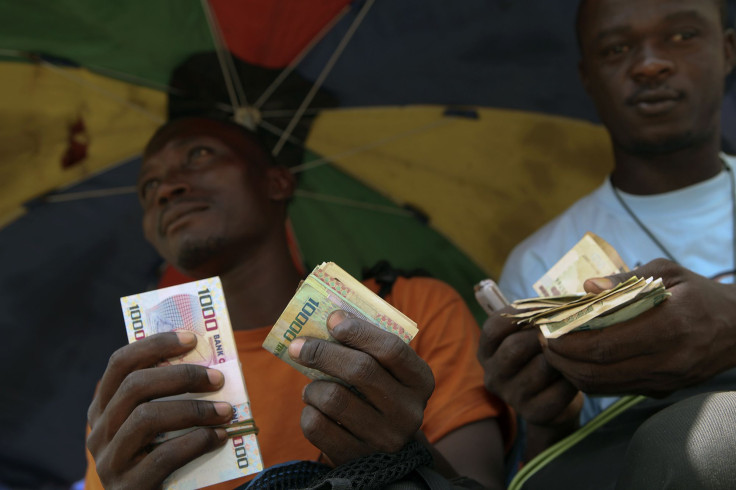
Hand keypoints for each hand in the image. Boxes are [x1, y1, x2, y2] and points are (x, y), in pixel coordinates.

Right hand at [86, 332, 232, 489]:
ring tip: (225, 410)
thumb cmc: (161, 458)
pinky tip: (220, 437)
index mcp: (103, 408)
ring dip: (193, 409)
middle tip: (218, 378)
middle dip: (181, 376)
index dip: (155, 345)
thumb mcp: (158, 425)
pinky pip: (163, 456)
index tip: (191, 339)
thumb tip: (212, 367)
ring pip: (146, 418)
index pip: (121, 363)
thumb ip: (169, 398)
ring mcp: (109, 461)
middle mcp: (98, 431)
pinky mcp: (128, 487)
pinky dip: (197, 442)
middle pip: (134, 386)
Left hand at [288, 311, 434, 465]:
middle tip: (297, 345)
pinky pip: (317, 426)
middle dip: (323, 352)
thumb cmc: (379, 395)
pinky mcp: (356, 459)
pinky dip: (308, 411)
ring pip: (334, 399)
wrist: (386, 453)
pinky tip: (315, 408)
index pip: (391, 349)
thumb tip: (326, 311)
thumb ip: (364, 343)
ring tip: (312, 386)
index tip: (332, 319)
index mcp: (420, 380)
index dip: (359, 331)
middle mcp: (409, 412)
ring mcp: (385, 439)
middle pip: (360, 370)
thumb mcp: (386, 371)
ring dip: (313, 387)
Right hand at [477, 308, 581, 427]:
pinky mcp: (534, 413)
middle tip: (564, 327)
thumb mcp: (527, 337)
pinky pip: (559, 390)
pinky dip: (573, 378)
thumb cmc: (540, 357)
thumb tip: (559, 301)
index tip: (541, 308)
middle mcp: (493, 375)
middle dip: (542, 334)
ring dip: (562, 356)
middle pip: (515, 347)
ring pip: (541, 367)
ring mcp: (512, 397)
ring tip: (573, 350)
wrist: (553, 400)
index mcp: (486, 352)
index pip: (493, 328)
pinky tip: (576, 374)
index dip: (517, 314)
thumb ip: (533, 319)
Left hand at [543, 259, 735, 396]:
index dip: (569, 341)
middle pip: (597, 370)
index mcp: (669, 327)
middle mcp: (666, 361)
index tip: (546, 328)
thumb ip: (625, 279)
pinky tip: (575, 360)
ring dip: (570, 371)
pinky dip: (588, 377)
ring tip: (553, 350)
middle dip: (561, 358)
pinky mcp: (661, 390)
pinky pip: (615, 389)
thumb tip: (586, 287)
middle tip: (542, 340)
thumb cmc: (699, 293)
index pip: (605, 344)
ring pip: (602, 385)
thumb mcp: (668, 272)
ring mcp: (664, 380)